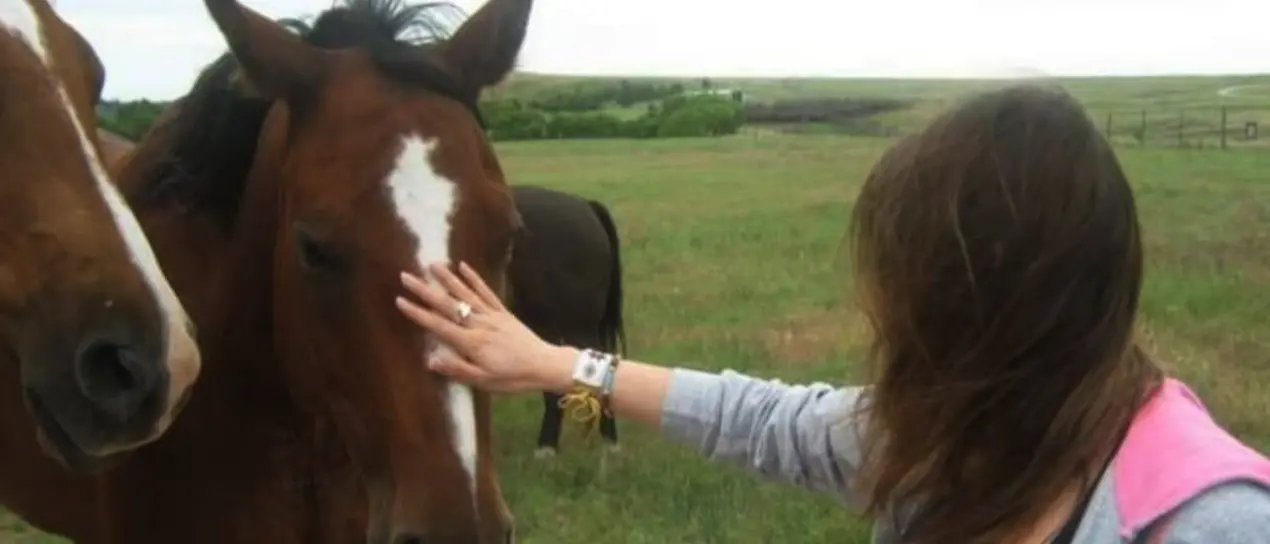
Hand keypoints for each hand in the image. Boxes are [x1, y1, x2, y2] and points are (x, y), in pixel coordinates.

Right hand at [395, 262, 572, 392]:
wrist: (544, 365)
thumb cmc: (512, 378)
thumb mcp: (483, 381)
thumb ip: (457, 369)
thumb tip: (431, 359)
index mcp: (471, 342)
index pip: (438, 325)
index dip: (418, 312)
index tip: (400, 300)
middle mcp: (479, 324)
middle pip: (447, 304)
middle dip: (425, 290)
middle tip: (405, 276)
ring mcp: (491, 315)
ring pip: (465, 293)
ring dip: (447, 278)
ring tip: (431, 264)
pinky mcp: (503, 312)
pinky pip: (486, 292)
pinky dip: (474, 278)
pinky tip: (463, 266)